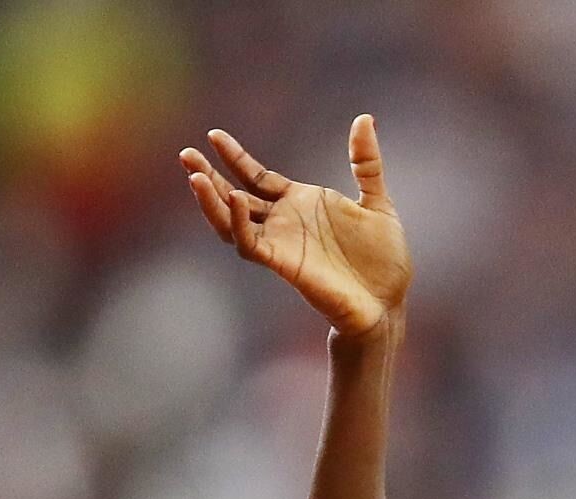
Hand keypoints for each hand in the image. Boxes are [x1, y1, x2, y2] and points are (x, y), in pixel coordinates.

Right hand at [180, 115, 410, 337]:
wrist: (389, 302)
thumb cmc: (384, 260)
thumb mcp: (378, 202)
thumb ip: (366, 163)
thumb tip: (364, 118)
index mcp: (301, 203)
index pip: (257, 177)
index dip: (235, 157)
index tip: (215, 135)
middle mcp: (285, 222)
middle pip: (234, 195)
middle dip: (209, 175)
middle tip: (186, 154)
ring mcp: (282, 243)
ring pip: (232, 221)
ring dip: (212, 202)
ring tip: (195, 177)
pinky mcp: (284, 264)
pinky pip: (251, 244)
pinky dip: (239, 223)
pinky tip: (234, 200)